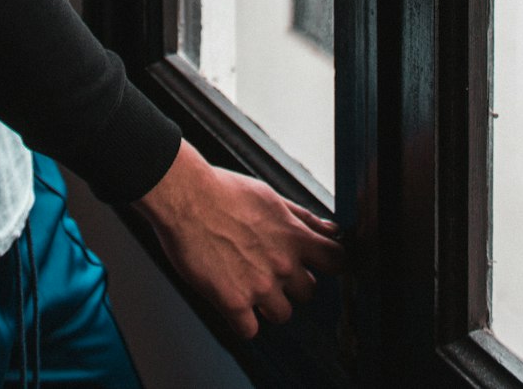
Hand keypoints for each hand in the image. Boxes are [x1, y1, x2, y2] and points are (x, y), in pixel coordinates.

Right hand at [133, 140, 342, 338]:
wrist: (185, 197)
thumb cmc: (223, 191)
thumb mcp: (270, 196)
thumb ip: (302, 217)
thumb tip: (332, 229)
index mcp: (294, 236)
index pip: (337, 261)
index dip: (330, 264)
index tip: (319, 265)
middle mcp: (282, 264)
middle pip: (309, 292)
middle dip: (293, 284)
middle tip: (270, 270)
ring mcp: (259, 286)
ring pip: (282, 314)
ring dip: (268, 304)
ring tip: (247, 284)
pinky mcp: (233, 303)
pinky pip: (250, 331)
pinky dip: (242, 321)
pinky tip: (232, 301)